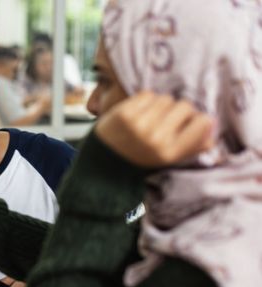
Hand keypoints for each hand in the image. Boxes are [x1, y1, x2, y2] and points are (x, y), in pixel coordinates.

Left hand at [95, 91, 215, 167]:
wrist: (102, 163)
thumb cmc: (140, 159)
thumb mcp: (166, 159)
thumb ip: (191, 147)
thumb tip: (213, 133)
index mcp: (170, 152)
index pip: (203, 122)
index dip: (197, 119)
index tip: (189, 122)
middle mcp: (156, 139)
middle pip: (184, 106)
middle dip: (177, 110)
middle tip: (166, 119)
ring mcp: (139, 125)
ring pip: (165, 98)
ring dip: (160, 104)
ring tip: (150, 117)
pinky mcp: (124, 113)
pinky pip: (147, 94)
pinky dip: (144, 100)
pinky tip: (138, 113)